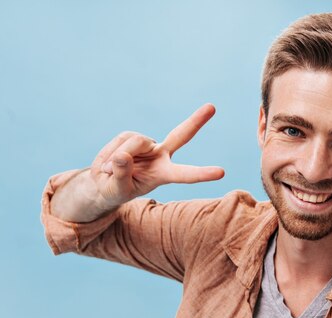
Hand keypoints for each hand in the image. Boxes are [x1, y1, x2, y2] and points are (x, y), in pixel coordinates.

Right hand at [92, 104, 224, 206]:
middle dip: (196, 121)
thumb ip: (121, 176)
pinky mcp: (133, 137)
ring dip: (117, 157)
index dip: (202, 173)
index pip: (186, 174)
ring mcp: (148, 144)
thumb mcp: (117, 190)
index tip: (222, 172)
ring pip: (135, 142)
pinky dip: (109, 152)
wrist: (104, 182)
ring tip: (109, 171)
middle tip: (212, 107)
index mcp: (164, 175)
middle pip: (180, 135)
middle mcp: (161, 156)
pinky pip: (121, 139)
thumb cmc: (116, 190)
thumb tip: (123, 156)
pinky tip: (108, 162)